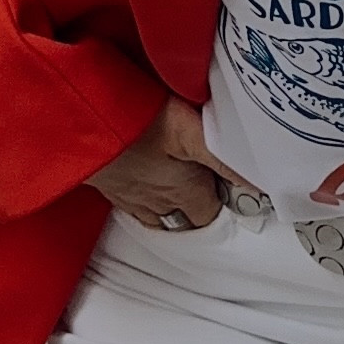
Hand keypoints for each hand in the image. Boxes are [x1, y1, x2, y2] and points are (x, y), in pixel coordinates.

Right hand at [88, 95, 250, 231]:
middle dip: (200, 211)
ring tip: (183, 192)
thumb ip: (226, 156)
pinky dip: (144, 201)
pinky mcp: (107, 185)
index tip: (236, 186)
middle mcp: (158, 201)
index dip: (226, 201)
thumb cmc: (137, 123)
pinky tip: (145, 183)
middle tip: (212, 187)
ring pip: (158, 218)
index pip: (212, 214)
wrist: (80, 122)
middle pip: (186, 221)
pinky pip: (132, 205)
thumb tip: (263, 182)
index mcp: (184, 192)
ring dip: (173, 210)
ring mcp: (129, 196)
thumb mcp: (191, 132)